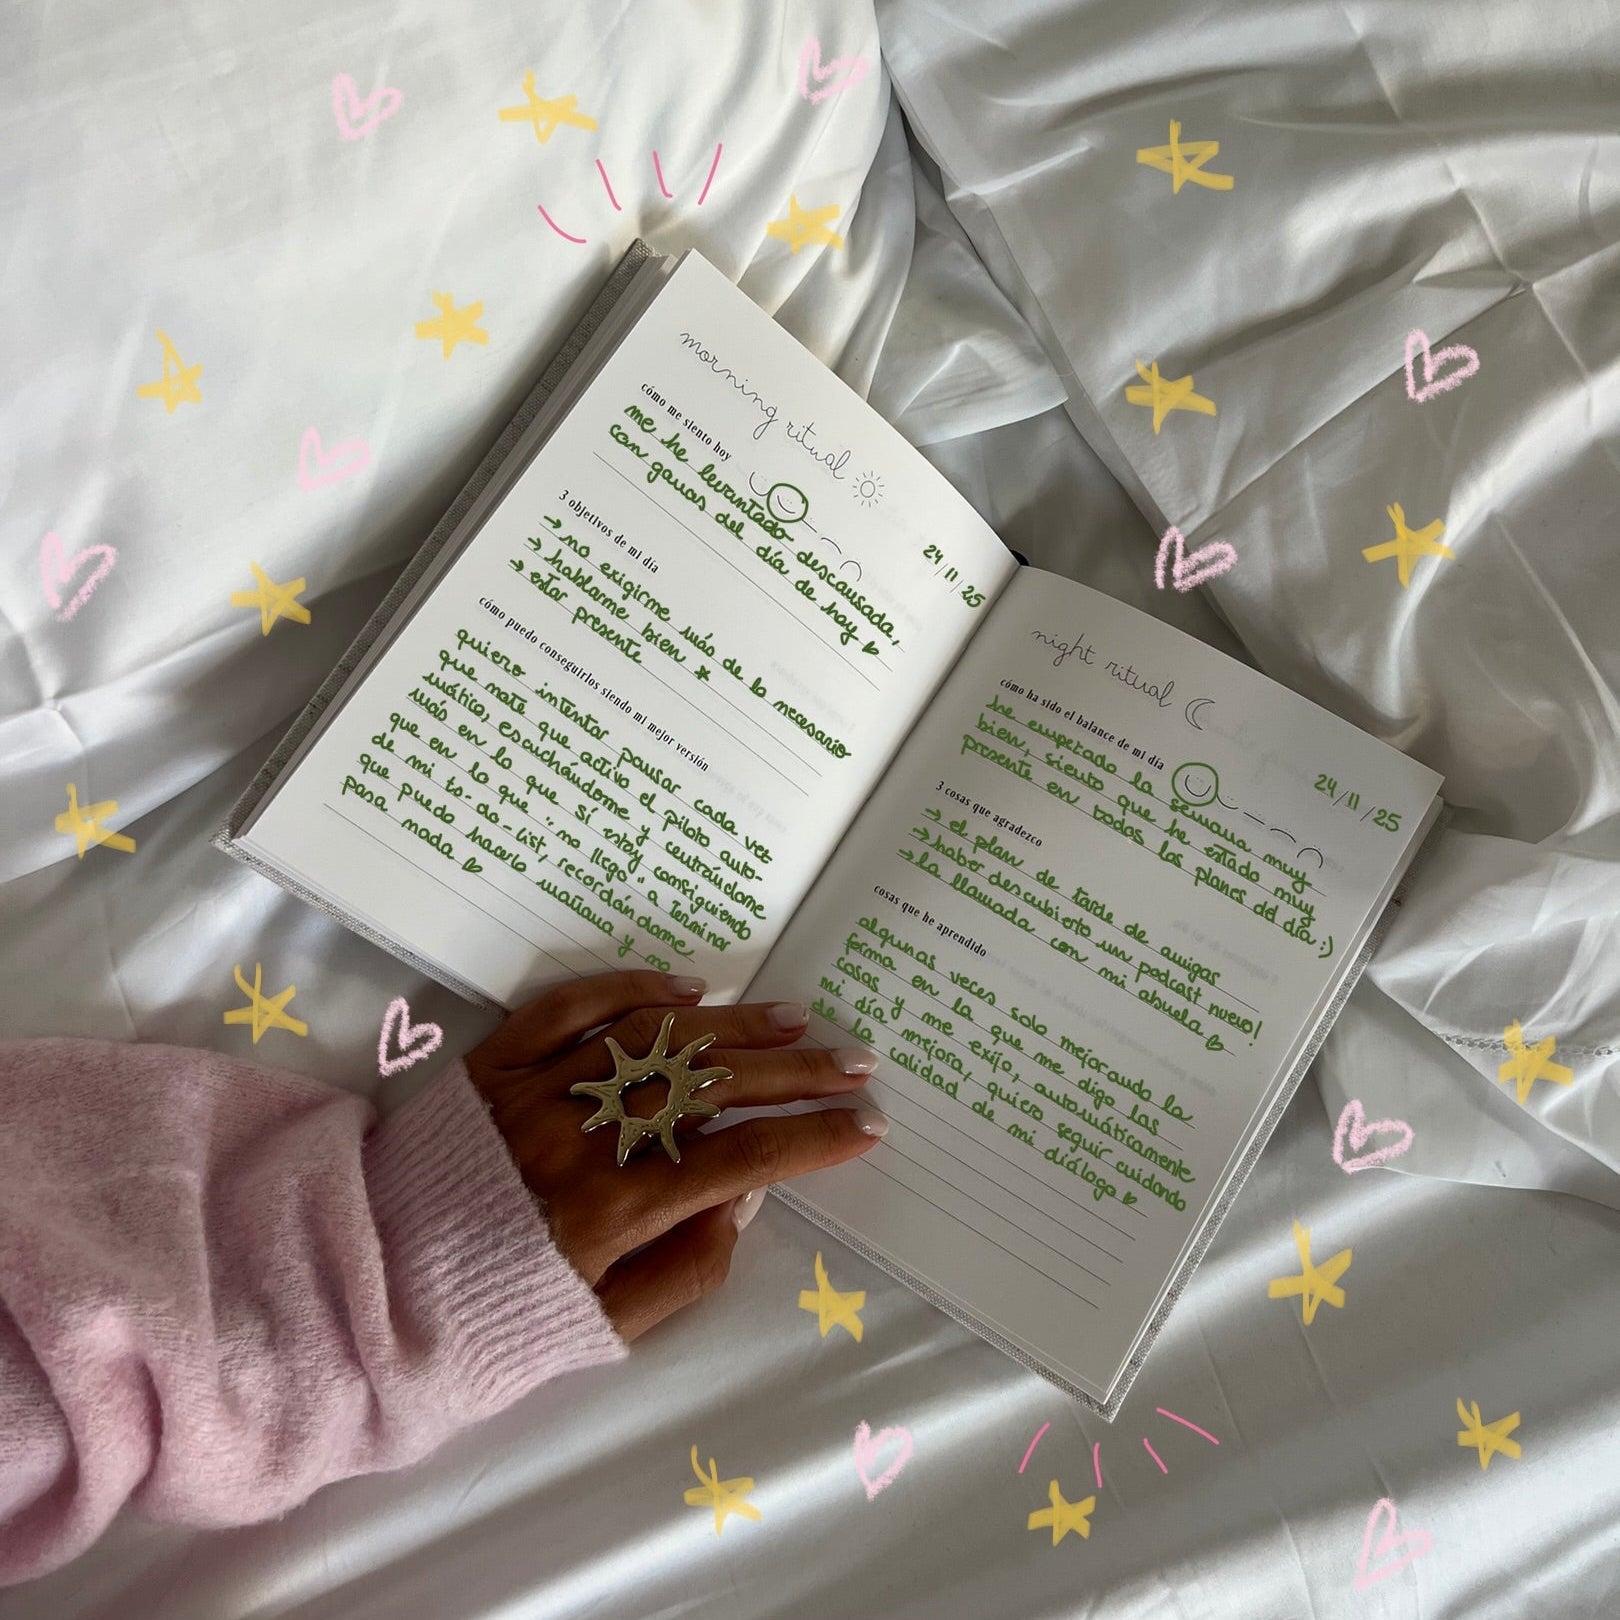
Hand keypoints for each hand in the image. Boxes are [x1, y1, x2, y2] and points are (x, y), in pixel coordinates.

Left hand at [464, 970, 886, 1342]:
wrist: (366, 1287)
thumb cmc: (494, 1314)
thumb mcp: (600, 1326)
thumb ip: (685, 1270)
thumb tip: (745, 1200)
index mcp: (612, 1210)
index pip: (740, 1160)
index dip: (812, 1141)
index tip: (865, 1126)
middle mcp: (581, 1137)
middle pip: (711, 1087)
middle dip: (796, 1075)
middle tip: (854, 1062)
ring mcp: (537, 1089)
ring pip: (655, 1038)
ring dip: (733, 1026)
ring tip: (794, 1022)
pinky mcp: (495, 1060)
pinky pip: (571, 1006)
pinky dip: (633, 989)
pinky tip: (689, 987)